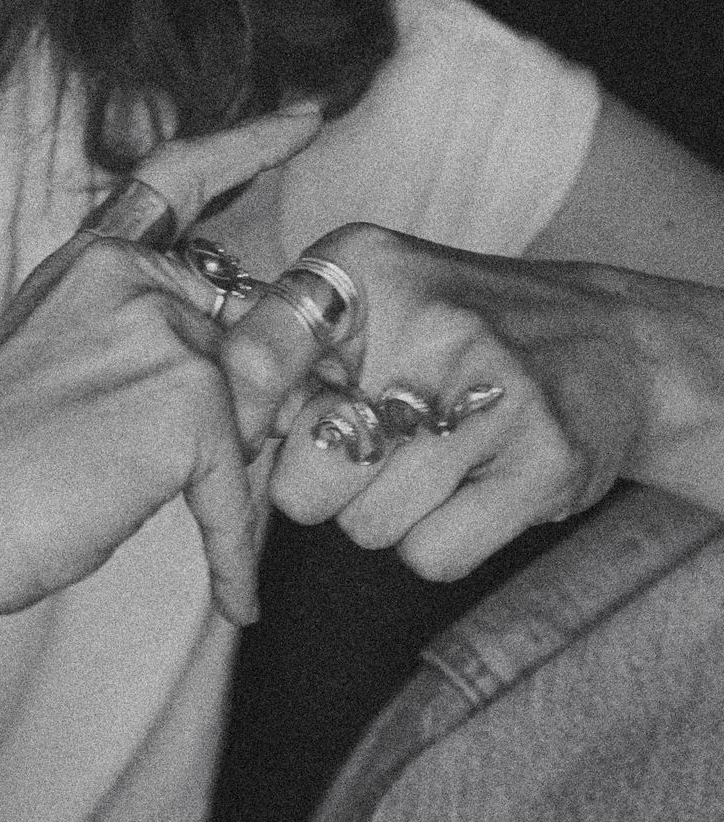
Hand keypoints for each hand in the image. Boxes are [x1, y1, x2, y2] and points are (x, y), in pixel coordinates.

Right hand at [0, 108, 321, 628]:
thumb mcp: (56, 363)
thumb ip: (136, 340)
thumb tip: (232, 377)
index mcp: (90, 260)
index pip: (180, 178)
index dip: (250, 142)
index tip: (308, 118)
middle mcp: (132, 277)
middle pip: (250, 327)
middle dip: (243, 402)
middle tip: (165, 466)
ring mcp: (165, 333)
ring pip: (260, 406)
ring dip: (225, 472)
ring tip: (153, 512)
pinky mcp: (191, 403)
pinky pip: (243, 491)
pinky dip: (234, 555)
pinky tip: (232, 596)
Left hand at [218, 225, 663, 579]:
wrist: (608, 344)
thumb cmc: (452, 328)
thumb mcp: (366, 293)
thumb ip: (279, 342)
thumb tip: (215, 427)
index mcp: (366, 267)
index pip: (261, 352)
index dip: (236, 413)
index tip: (233, 438)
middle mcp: (435, 323)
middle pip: (306, 472)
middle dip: (319, 481)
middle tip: (365, 448)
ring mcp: (497, 395)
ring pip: (367, 524)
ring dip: (382, 511)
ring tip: (426, 460)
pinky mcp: (545, 463)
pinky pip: (432, 554)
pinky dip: (435, 540)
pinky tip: (465, 489)